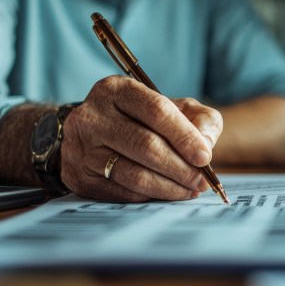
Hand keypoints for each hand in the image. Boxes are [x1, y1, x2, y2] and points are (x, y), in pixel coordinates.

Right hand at [60, 76, 222, 201]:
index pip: (156, 111)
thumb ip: (200, 118)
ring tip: (190, 189)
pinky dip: (150, 195)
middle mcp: (91, 115)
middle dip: (180, 167)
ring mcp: (81, 147)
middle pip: (145, 145)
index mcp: (116, 89)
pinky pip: (122, 192)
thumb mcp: (174, 108)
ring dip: (169, 187)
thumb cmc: (143, 120)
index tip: (205, 157)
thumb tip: (206, 144)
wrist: (94, 136)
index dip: (184, 136)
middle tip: (202, 181)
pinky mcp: (78, 176)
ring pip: (134, 174)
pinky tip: (166, 193)